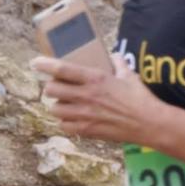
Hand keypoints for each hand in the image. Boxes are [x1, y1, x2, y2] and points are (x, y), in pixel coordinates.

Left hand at [34, 55, 162, 144]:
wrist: (149, 123)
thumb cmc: (141, 98)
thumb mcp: (130, 76)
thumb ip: (118, 64)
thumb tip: (113, 56)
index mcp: (95, 79)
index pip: (62, 69)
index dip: (45, 64)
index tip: (35, 62)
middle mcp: (86, 96)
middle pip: (51, 89)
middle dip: (52, 87)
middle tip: (58, 87)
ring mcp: (84, 114)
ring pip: (54, 108)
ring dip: (58, 105)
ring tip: (66, 104)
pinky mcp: (86, 129)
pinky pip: (63, 125)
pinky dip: (66, 121)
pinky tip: (74, 118)